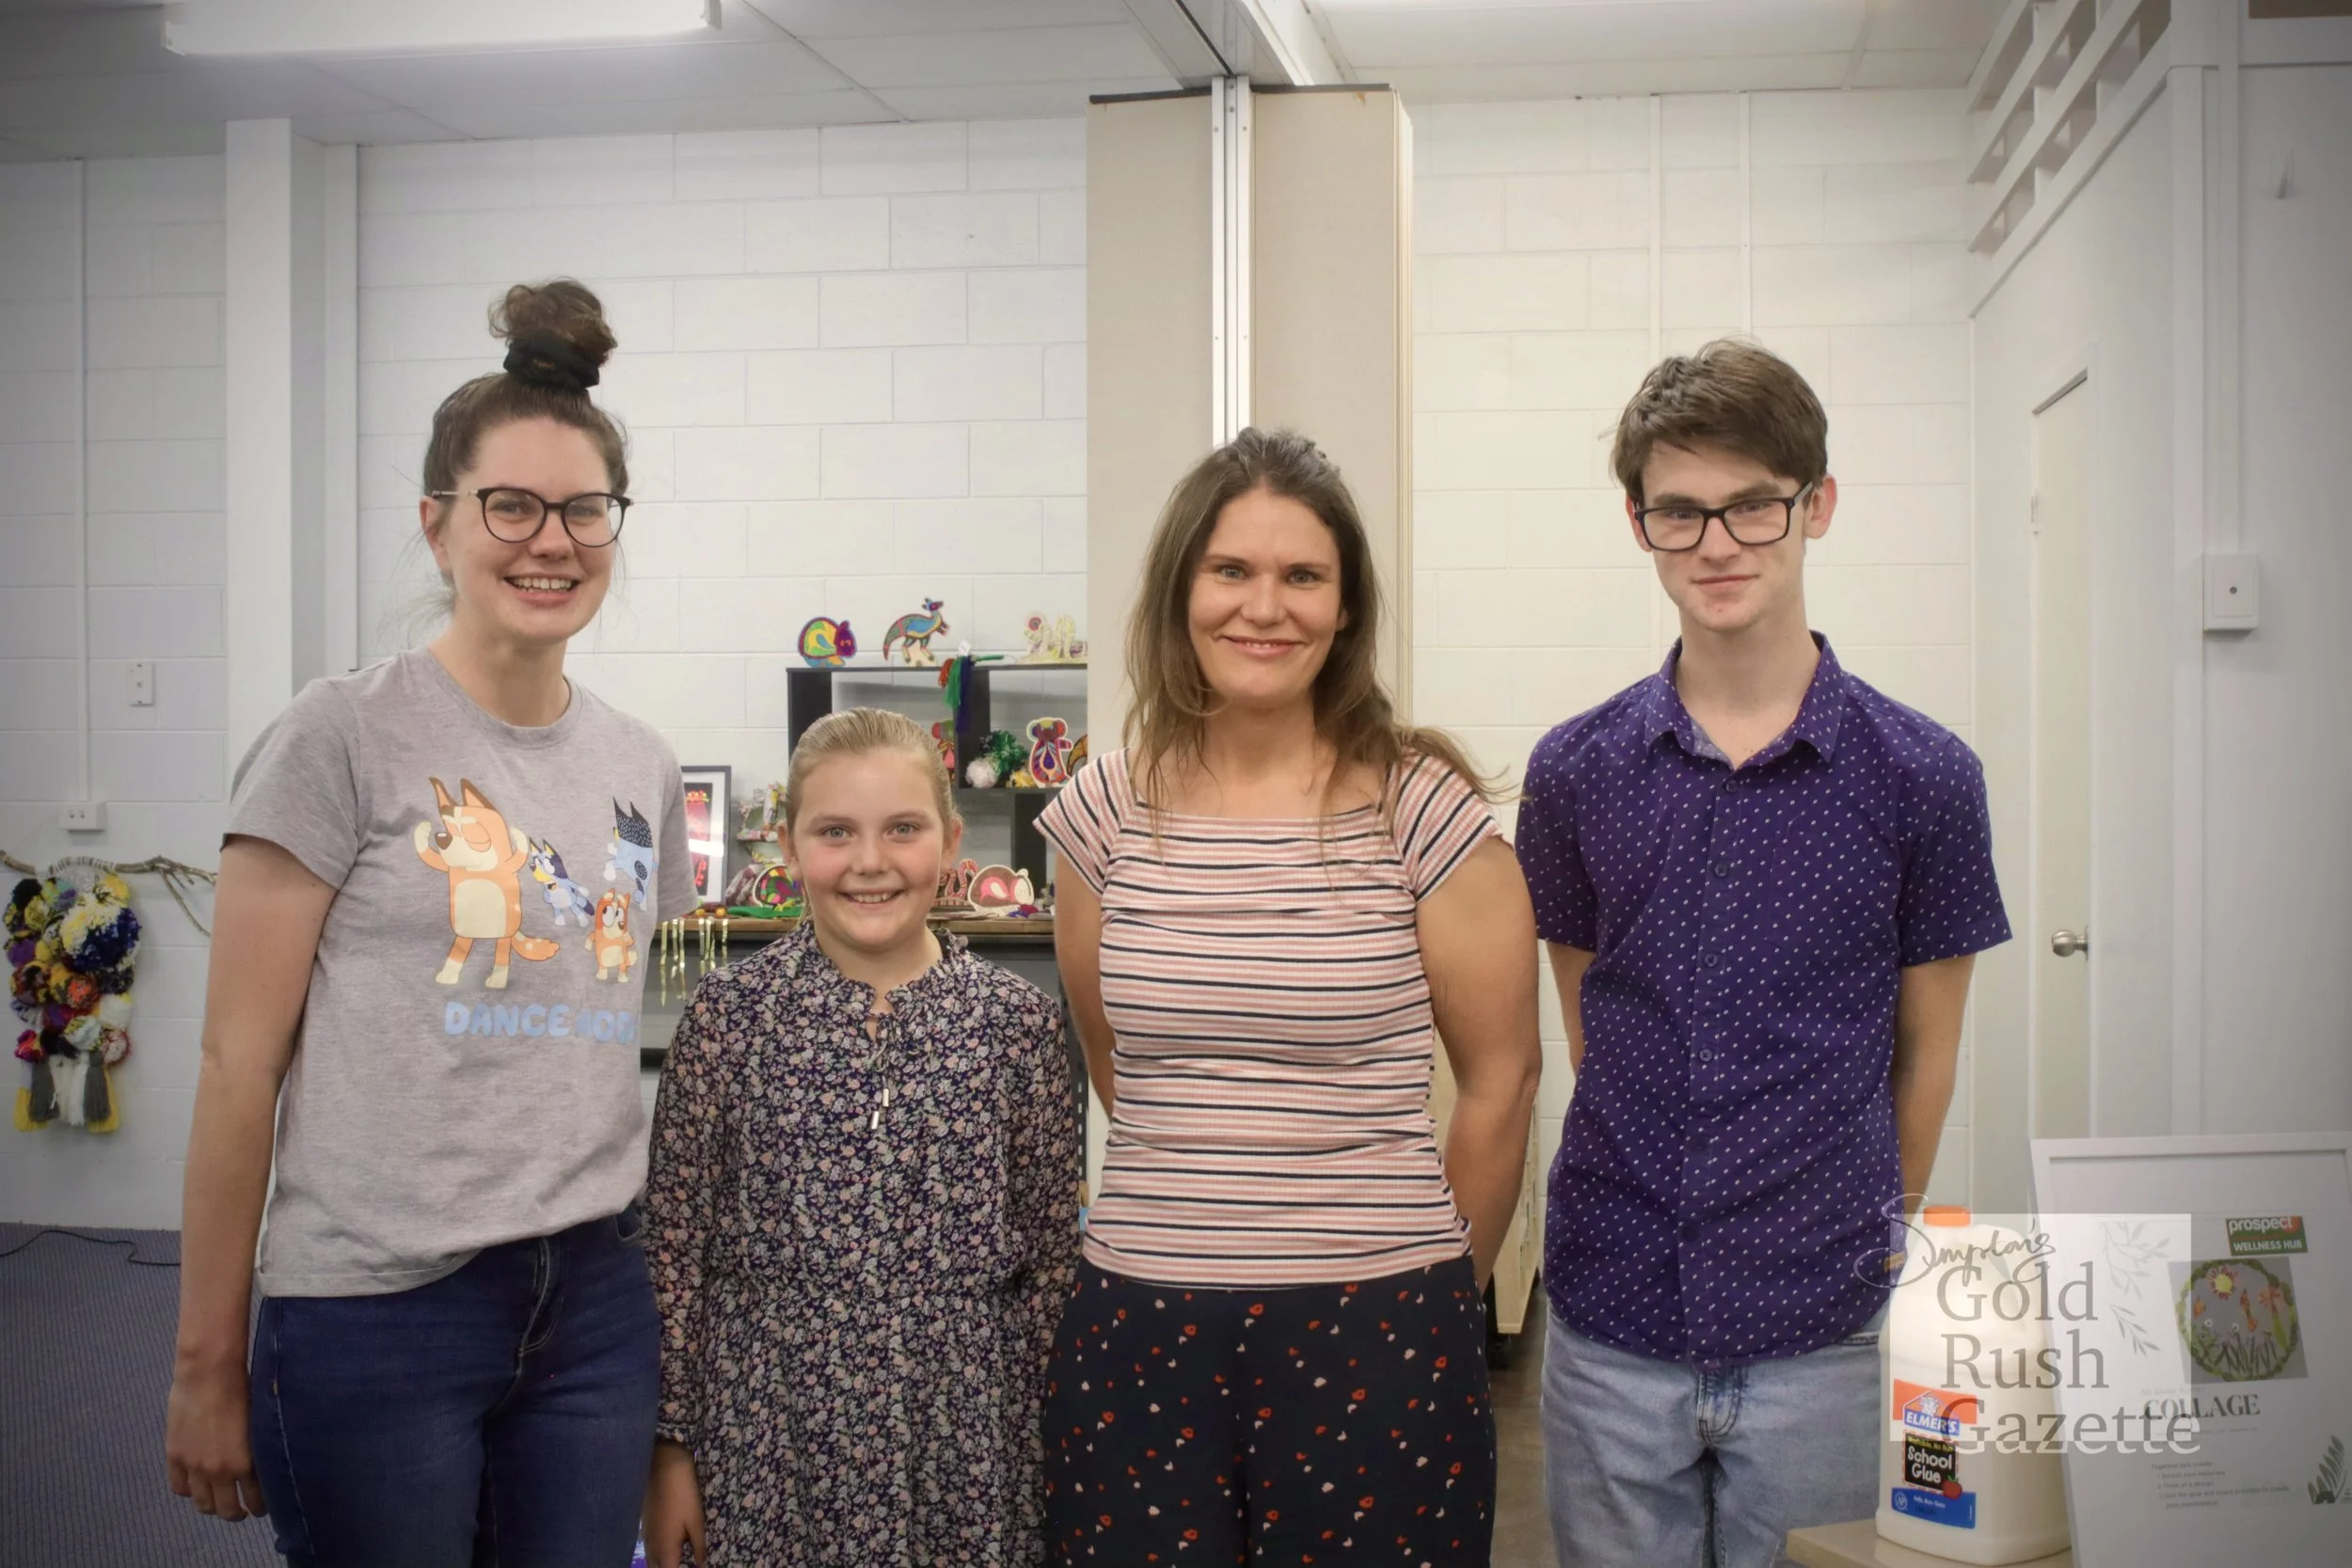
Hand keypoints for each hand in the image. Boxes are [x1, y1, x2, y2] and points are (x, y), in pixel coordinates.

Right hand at [165, 1358, 267, 1522]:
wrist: (209, 1373)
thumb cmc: (243, 1390)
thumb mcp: (259, 1425)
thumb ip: (258, 1451)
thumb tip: (264, 1467)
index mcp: (246, 1462)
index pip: (255, 1499)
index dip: (260, 1506)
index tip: (262, 1507)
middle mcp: (219, 1470)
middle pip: (227, 1509)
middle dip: (237, 1513)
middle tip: (242, 1510)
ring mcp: (194, 1466)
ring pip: (202, 1504)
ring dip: (212, 1507)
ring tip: (220, 1503)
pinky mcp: (175, 1457)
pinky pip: (179, 1488)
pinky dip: (189, 1491)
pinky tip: (197, 1486)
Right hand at [642, 1442, 705, 1567]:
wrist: (662, 1467)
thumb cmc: (683, 1494)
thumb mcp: (696, 1520)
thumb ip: (698, 1545)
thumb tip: (701, 1564)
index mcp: (666, 1548)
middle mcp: (652, 1545)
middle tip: (683, 1563)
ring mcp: (646, 1535)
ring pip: (651, 1559)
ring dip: (662, 1563)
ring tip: (677, 1560)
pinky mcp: (644, 1525)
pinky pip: (649, 1548)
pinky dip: (657, 1553)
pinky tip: (669, 1547)